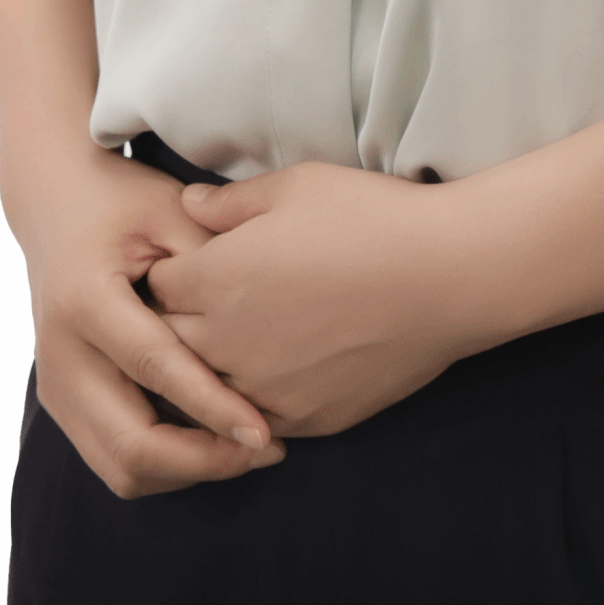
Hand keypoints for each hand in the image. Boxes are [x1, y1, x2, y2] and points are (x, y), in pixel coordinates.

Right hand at [5, 142, 289, 499]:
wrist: (55, 204)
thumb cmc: (124, 203)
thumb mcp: (172, 212)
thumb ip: (213, 264)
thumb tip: (266, 334)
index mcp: (85, 299)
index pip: (154, 369)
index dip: (212, 408)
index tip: (265, 434)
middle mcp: (59, 353)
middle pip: (130, 444)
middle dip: (204, 461)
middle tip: (268, 449)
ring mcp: (54, 384)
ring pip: (120, 468)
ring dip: (186, 471)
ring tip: (246, 449)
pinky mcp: (60, 402)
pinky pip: (112, 458)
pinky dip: (165, 464)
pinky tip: (210, 439)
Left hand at [144, 161, 479, 436]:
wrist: (448, 277)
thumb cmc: (372, 218)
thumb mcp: (296, 185)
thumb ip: (230, 201)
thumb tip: (188, 206)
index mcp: (214, 280)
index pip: (156, 285)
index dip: (173, 269)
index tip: (193, 261)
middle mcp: (226, 343)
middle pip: (169, 343)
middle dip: (180, 321)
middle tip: (212, 300)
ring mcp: (264, 389)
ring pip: (207, 390)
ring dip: (214, 367)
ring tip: (246, 337)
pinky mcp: (305, 419)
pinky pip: (255, 417)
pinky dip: (255, 399)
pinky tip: (282, 369)